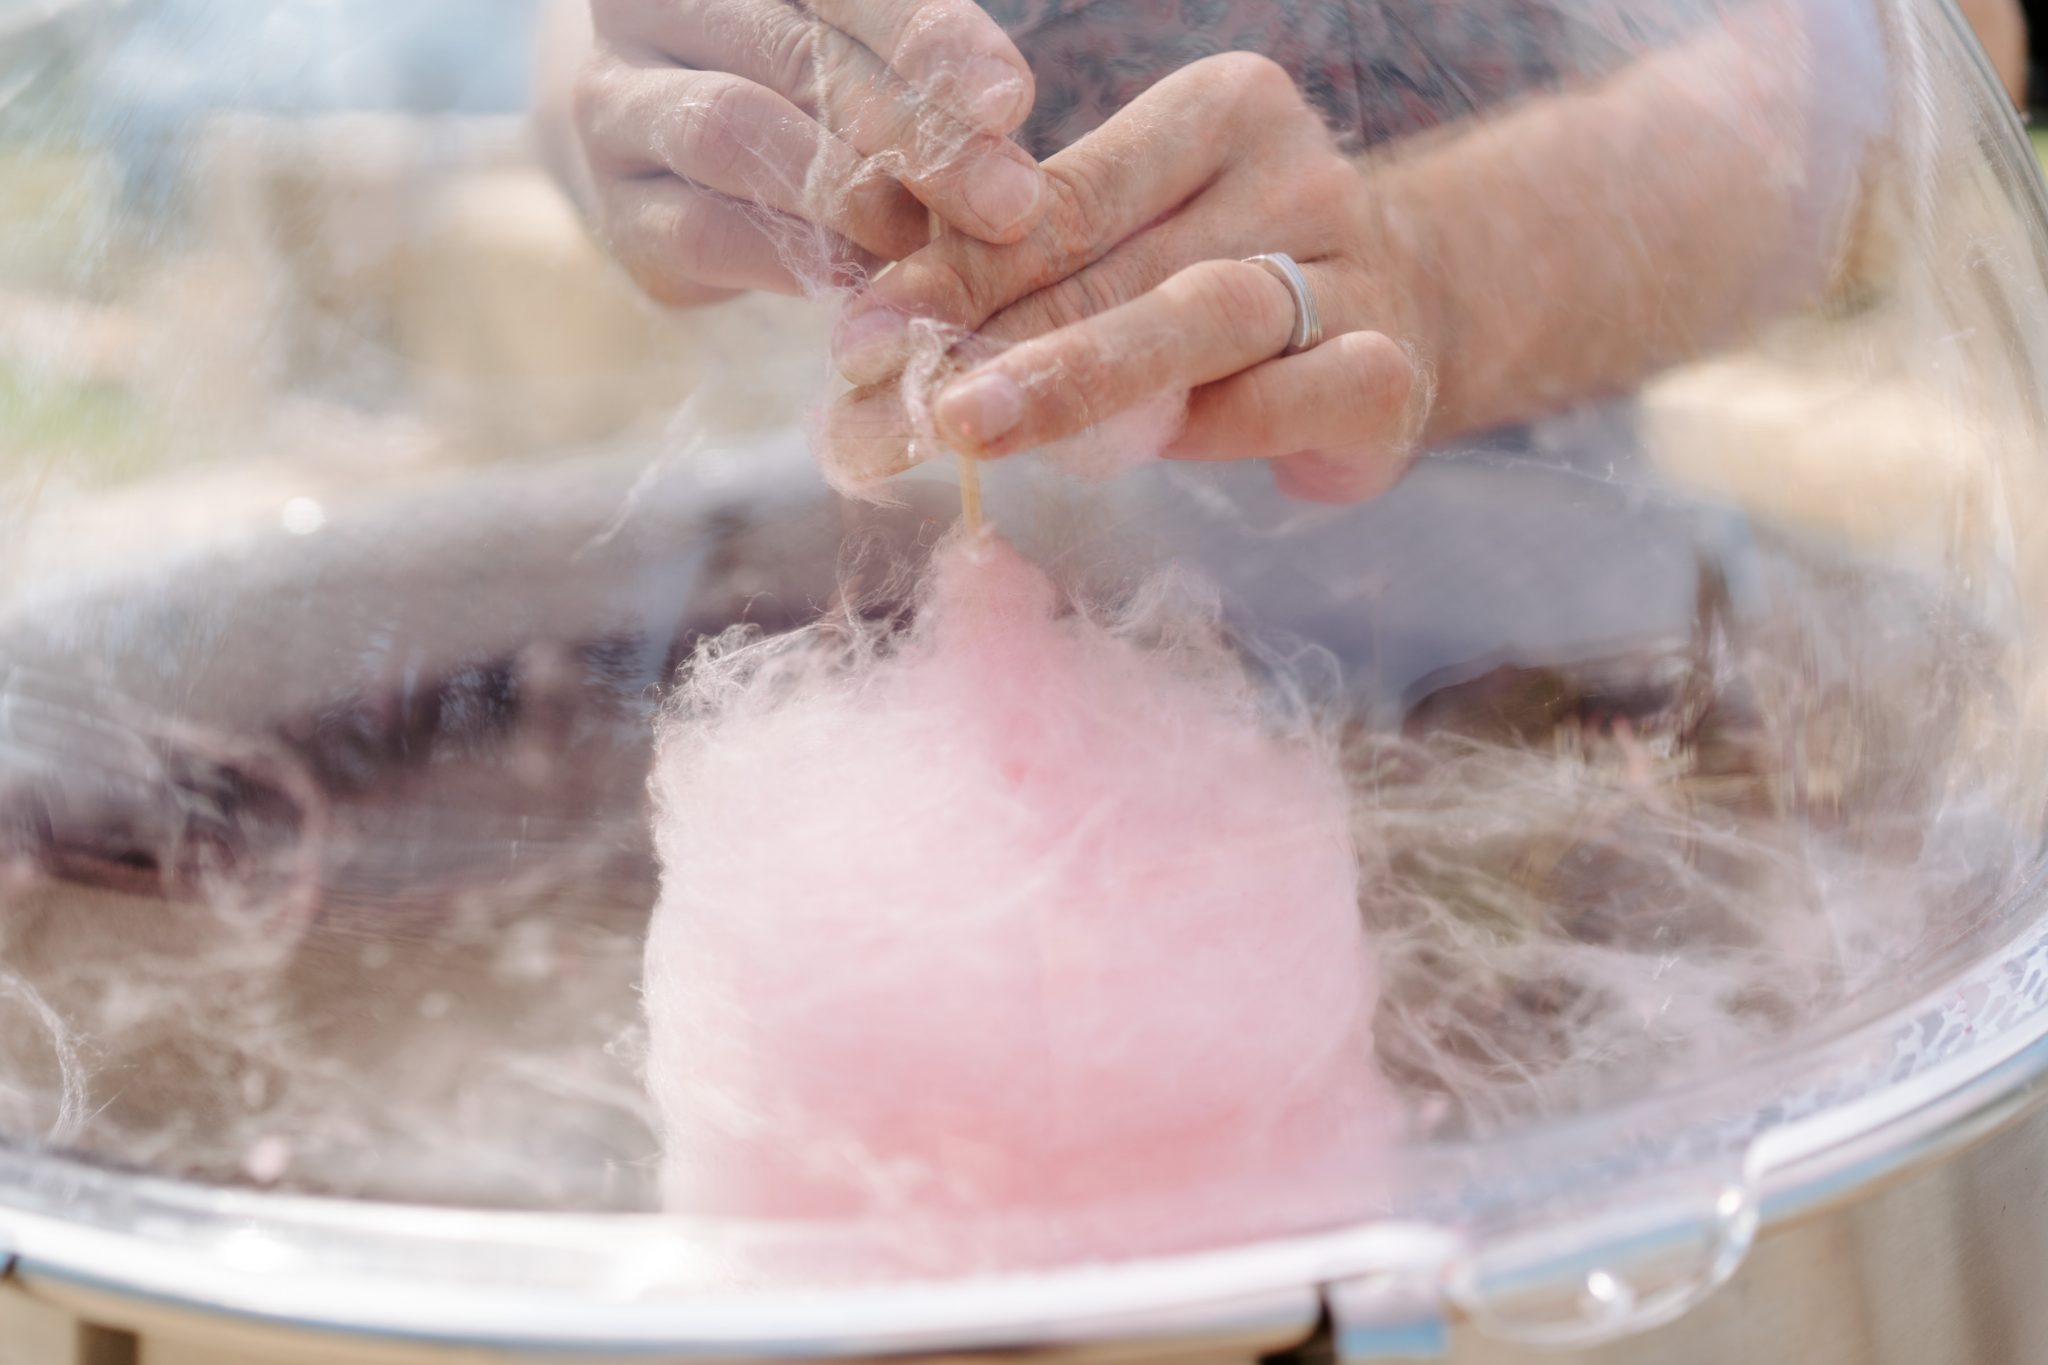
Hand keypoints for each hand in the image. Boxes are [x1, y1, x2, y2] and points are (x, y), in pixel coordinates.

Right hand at [571, 0, 1050, 306]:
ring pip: (730, 134)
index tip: (1012, 102)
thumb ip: (917, 60)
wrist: (672, 146)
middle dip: (913, 133)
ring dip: (848, 196)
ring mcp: (617, 108)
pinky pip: (703, 232)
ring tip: (928, 239)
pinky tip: (867, 279)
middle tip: (1006, 200)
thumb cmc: (808, 79)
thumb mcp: (861, 44)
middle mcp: (653, 6)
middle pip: (791, 57)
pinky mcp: (620, 213)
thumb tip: (999, 115)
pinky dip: (794, 259)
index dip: (928, 40)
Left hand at [823, 52, 1431, 502]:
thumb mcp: (1131, 248)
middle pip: (1114, 259)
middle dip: (987, 336)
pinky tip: (1127, 458)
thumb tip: (871, 323)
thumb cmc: (1226, 281)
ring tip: (967, 425)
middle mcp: (1295, 175)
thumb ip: (1026, 267)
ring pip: (1192, 319)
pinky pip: (1278, 402)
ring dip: (1070, 377)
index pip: (1065, 195)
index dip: (956, 267)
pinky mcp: (1385, 376)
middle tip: (887, 395)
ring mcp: (1353, 272)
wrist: (1416, 318)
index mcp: (1220, 112)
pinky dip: (1199, 431)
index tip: (862, 332)